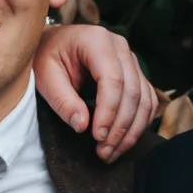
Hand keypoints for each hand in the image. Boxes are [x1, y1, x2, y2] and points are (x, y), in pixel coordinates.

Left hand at [35, 24, 155, 161]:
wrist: (53, 44)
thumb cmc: (47, 57)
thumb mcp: (45, 76)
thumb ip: (62, 100)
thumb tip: (82, 125)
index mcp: (97, 41)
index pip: (112, 80)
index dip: (108, 112)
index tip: (97, 136)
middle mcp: (120, 47)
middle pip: (132, 92)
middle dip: (120, 127)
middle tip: (104, 152)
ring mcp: (131, 60)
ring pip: (144, 100)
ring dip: (131, 131)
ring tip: (112, 152)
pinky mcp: (136, 74)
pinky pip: (148, 101)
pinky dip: (140, 124)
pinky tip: (124, 140)